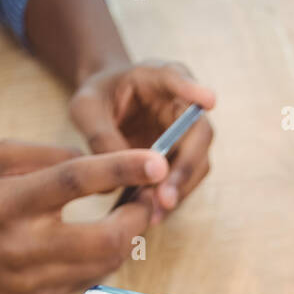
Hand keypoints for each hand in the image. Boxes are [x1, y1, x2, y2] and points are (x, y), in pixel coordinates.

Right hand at [0, 139, 167, 293]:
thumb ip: (53, 155)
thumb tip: (107, 166)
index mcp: (7, 202)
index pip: (74, 181)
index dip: (121, 170)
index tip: (157, 162)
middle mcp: (20, 246)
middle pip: (106, 238)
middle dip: (139, 216)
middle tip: (149, 196)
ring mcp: (31, 280)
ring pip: (107, 262)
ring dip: (128, 236)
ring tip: (129, 212)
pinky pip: (90, 279)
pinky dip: (103, 256)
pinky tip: (98, 239)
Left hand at [69, 60, 215, 222]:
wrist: (106, 106)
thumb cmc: (97, 98)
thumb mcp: (85, 108)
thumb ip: (99, 135)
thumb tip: (117, 178)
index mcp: (156, 76)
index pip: (176, 77)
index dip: (194, 90)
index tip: (209, 101)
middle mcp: (182, 104)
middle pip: (198, 134)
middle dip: (185, 167)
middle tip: (165, 196)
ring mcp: (186, 134)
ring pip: (198, 164)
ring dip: (180, 190)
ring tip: (155, 213)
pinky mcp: (181, 159)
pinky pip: (184, 182)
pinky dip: (170, 200)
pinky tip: (151, 216)